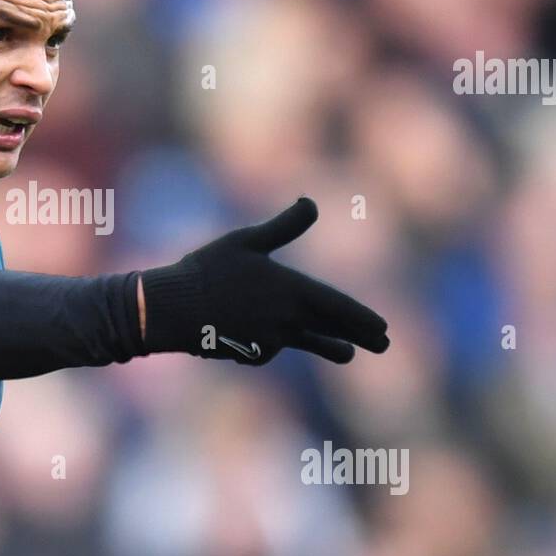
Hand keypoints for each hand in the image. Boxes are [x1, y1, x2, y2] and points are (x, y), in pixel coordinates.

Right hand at [138, 197, 388, 364]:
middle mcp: (288, 320)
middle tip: (384, 344)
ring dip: (329, 346)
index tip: (383, 329)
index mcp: (292, 291)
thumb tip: (312, 202)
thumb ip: (284, 226)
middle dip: (359, 336)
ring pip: (306, 342)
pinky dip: (272, 339)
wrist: (172, 310)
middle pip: (331, 329)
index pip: (339, 307)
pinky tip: (260, 333)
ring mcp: (271, 341)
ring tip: (346, 354)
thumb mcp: (246, 241)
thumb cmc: (208, 270)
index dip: (363, 318)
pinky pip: (271, 346)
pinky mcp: (252, 354)